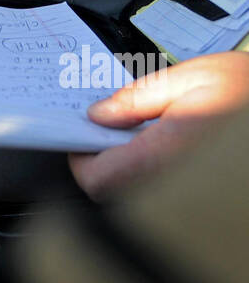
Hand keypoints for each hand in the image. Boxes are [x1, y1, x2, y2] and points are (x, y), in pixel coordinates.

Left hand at [69, 51, 248, 197]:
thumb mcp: (192, 79)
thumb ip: (138, 98)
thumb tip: (98, 114)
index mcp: (163, 158)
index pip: (96, 179)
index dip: (81, 156)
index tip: (84, 134)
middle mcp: (174, 190)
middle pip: (115, 191)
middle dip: (108, 158)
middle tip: (118, 127)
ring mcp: (189, 202)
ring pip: (139, 195)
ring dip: (133, 165)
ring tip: (156, 133)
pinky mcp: (202, 204)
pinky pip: (164, 195)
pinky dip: (157, 173)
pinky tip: (175, 147)